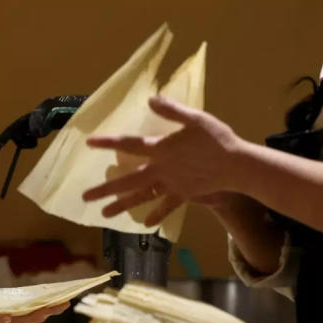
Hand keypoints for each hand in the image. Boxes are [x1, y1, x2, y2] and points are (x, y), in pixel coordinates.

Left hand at [82, 96, 243, 225]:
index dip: (109, 143)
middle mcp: (162, 170)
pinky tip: (145, 223)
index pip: (129, 145)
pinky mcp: (184, 194)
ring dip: (122, 206)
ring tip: (104, 215)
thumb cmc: (217, 138)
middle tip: (85, 197)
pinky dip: (155, 214)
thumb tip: (150, 99)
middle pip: (128, 181)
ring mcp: (172, 185)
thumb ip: (172, 110)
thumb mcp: (195, 119)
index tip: (89, 143)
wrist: (237, 165)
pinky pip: (166, 206)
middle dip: (105, 189)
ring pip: (142, 197)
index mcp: (161, 149)